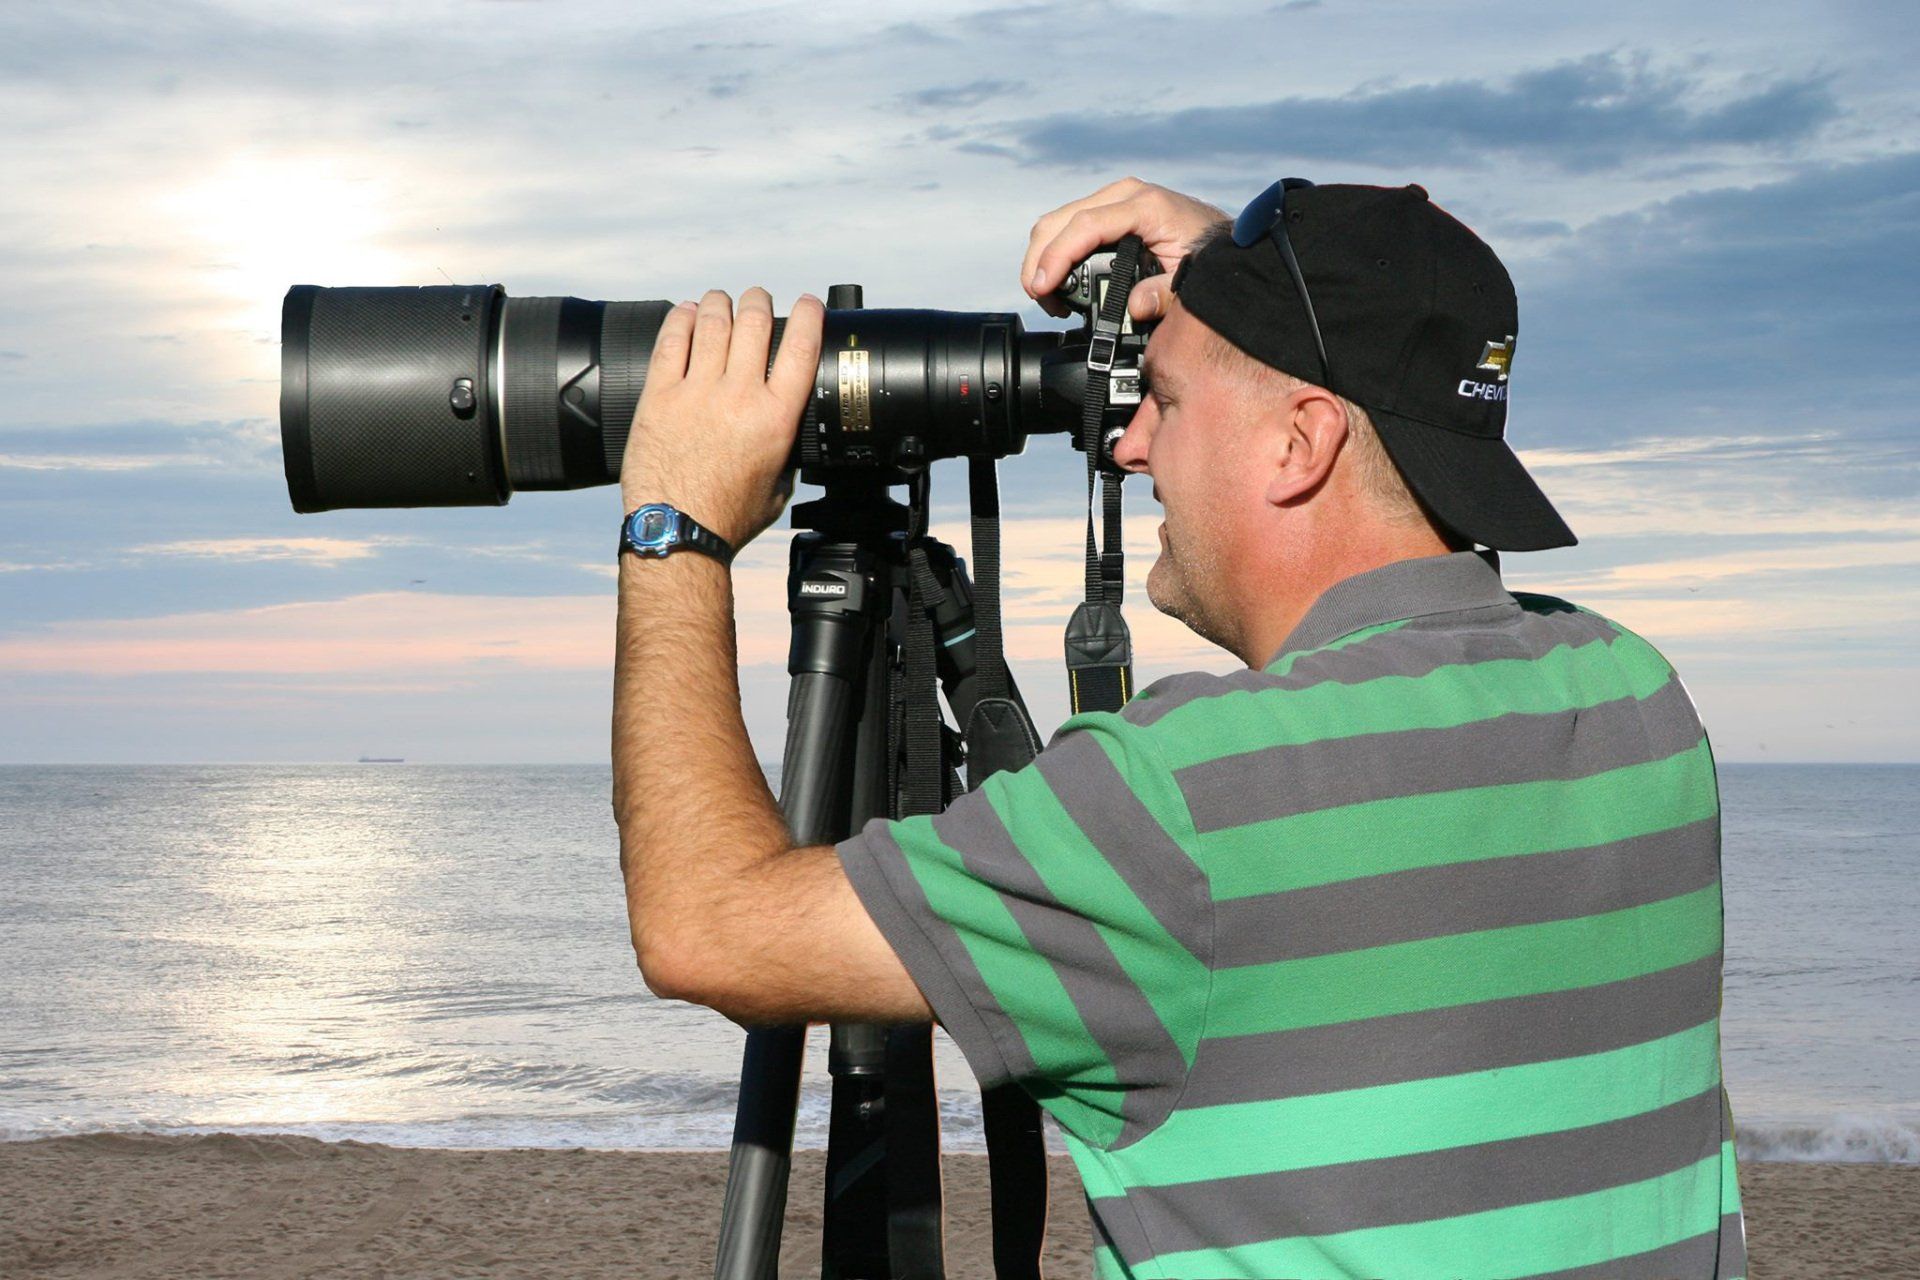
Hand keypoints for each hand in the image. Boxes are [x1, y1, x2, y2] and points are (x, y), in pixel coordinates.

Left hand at [620, 287, 824, 550]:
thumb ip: (783, 448)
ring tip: (720, 301)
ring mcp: (697, 391)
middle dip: (760, 301)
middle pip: (755, 323)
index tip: (809, 304)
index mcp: (776, 417)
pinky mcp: (660, 395)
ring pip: (713, 322)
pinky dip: (681, 319)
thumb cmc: (729, 516)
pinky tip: (685, 313)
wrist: (679, 531)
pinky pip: (671, 341)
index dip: (809, 315)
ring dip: (720, 303)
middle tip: (758, 299)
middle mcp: (740, 396)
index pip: (801, 348)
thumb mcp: (779, 483)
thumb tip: (782, 430)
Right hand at [1021, 177, 1229, 323]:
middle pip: (1060, 220)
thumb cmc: (1210, 257)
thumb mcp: (1194, 280)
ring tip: (1050, 297)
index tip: (1043, 287)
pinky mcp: (1111, 208)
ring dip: (1044, 258)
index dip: (1057, 257)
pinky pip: (1070, 225)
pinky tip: (1060, 280)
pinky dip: (1056, 251)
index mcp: (1146, 207)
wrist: (1225, 239)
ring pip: (1058, 221)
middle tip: (1042, 299)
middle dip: (1040, 261)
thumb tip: (1136, 306)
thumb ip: (1166, 293)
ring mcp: (1116, 199)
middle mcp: (1126, 194)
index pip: (1085, 226)